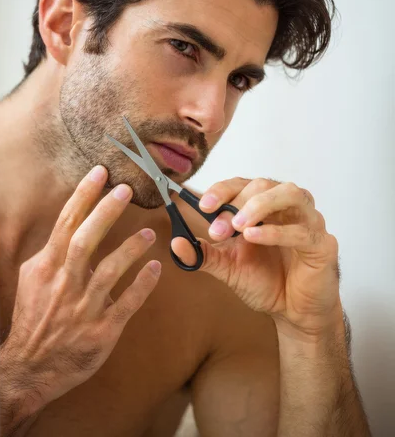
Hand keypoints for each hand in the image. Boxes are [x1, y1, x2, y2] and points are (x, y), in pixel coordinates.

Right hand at [0, 166, 160, 411]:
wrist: (28, 368)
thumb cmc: (34, 318)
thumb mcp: (33, 280)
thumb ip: (52, 254)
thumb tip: (70, 226)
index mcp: (47, 267)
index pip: (66, 223)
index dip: (84, 195)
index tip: (100, 173)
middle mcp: (64, 284)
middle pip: (85, 240)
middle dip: (105, 212)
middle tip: (126, 190)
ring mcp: (83, 309)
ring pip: (109, 271)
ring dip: (131, 248)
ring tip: (150, 233)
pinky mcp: (101, 331)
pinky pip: (127, 303)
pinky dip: (143, 284)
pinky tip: (156, 268)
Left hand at [178, 178, 340, 336]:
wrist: (293, 313)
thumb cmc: (266, 282)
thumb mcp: (228, 268)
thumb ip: (204, 255)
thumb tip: (175, 244)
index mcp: (264, 206)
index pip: (243, 184)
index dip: (222, 190)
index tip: (203, 206)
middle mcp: (287, 208)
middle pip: (263, 184)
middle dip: (236, 203)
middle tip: (217, 230)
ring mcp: (308, 222)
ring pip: (290, 194)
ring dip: (260, 206)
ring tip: (238, 226)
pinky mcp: (322, 244)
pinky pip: (302, 230)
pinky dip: (276, 231)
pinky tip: (254, 238)